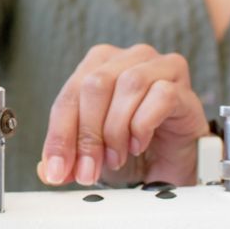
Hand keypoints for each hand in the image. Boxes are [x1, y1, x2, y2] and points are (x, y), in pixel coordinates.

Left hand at [38, 44, 208, 186]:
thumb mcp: (91, 154)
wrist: (172, 160)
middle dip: (88, 134)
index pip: (68, 96)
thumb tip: (48, 170)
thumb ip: (68, 159)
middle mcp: (127, 58)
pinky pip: (161, 95)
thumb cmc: (131, 146)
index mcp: (96, 64)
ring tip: (116, 157)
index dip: (59, 135)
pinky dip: (144, 124)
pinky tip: (139, 144)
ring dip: (116, 130)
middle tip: (89, 169)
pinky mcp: (181, 85)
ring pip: (128, 85)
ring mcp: (158, 66)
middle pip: (96, 85)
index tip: (58, 169)